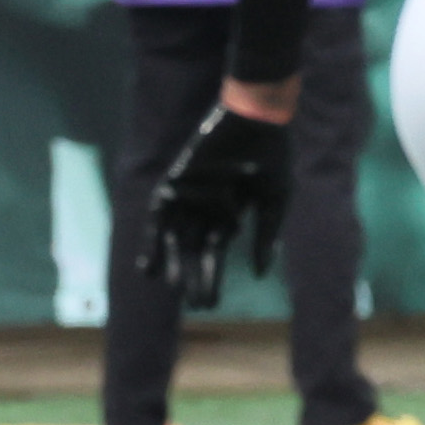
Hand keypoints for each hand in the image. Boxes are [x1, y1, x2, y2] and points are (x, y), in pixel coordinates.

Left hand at [144, 104, 292, 307]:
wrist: (256, 118)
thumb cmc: (271, 156)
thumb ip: (267, 236)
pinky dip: (152, 239)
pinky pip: (159, 215)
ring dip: (171, 262)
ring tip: (171, 288)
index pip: (214, 253)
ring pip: (173, 236)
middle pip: (192, 249)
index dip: (210, 277)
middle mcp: (204, 207)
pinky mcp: (175, 180)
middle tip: (195, 305)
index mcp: (228, 214)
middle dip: (192, 276)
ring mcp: (188, 194)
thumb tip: (260, 275)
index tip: (209, 305)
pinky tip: (149, 265)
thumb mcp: (275, 201)